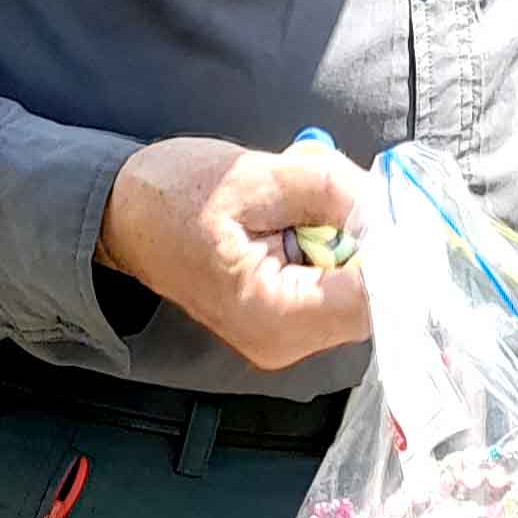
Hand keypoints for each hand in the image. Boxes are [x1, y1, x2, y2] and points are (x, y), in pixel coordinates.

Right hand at [98, 136, 372, 373]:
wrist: (121, 214)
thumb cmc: (173, 194)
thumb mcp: (255, 175)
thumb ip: (329, 189)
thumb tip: (389, 206)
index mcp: (273, 316)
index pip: (371, 300)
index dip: (395, 250)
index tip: (396, 201)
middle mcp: (285, 342)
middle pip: (371, 297)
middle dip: (371, 238)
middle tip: (347, 187)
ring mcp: (285, 335)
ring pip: (358, 289)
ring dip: (351, 237)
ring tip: (311, 196)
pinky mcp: (285, 319)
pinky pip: (336, 285)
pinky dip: (334, 246)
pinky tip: (304, 215)